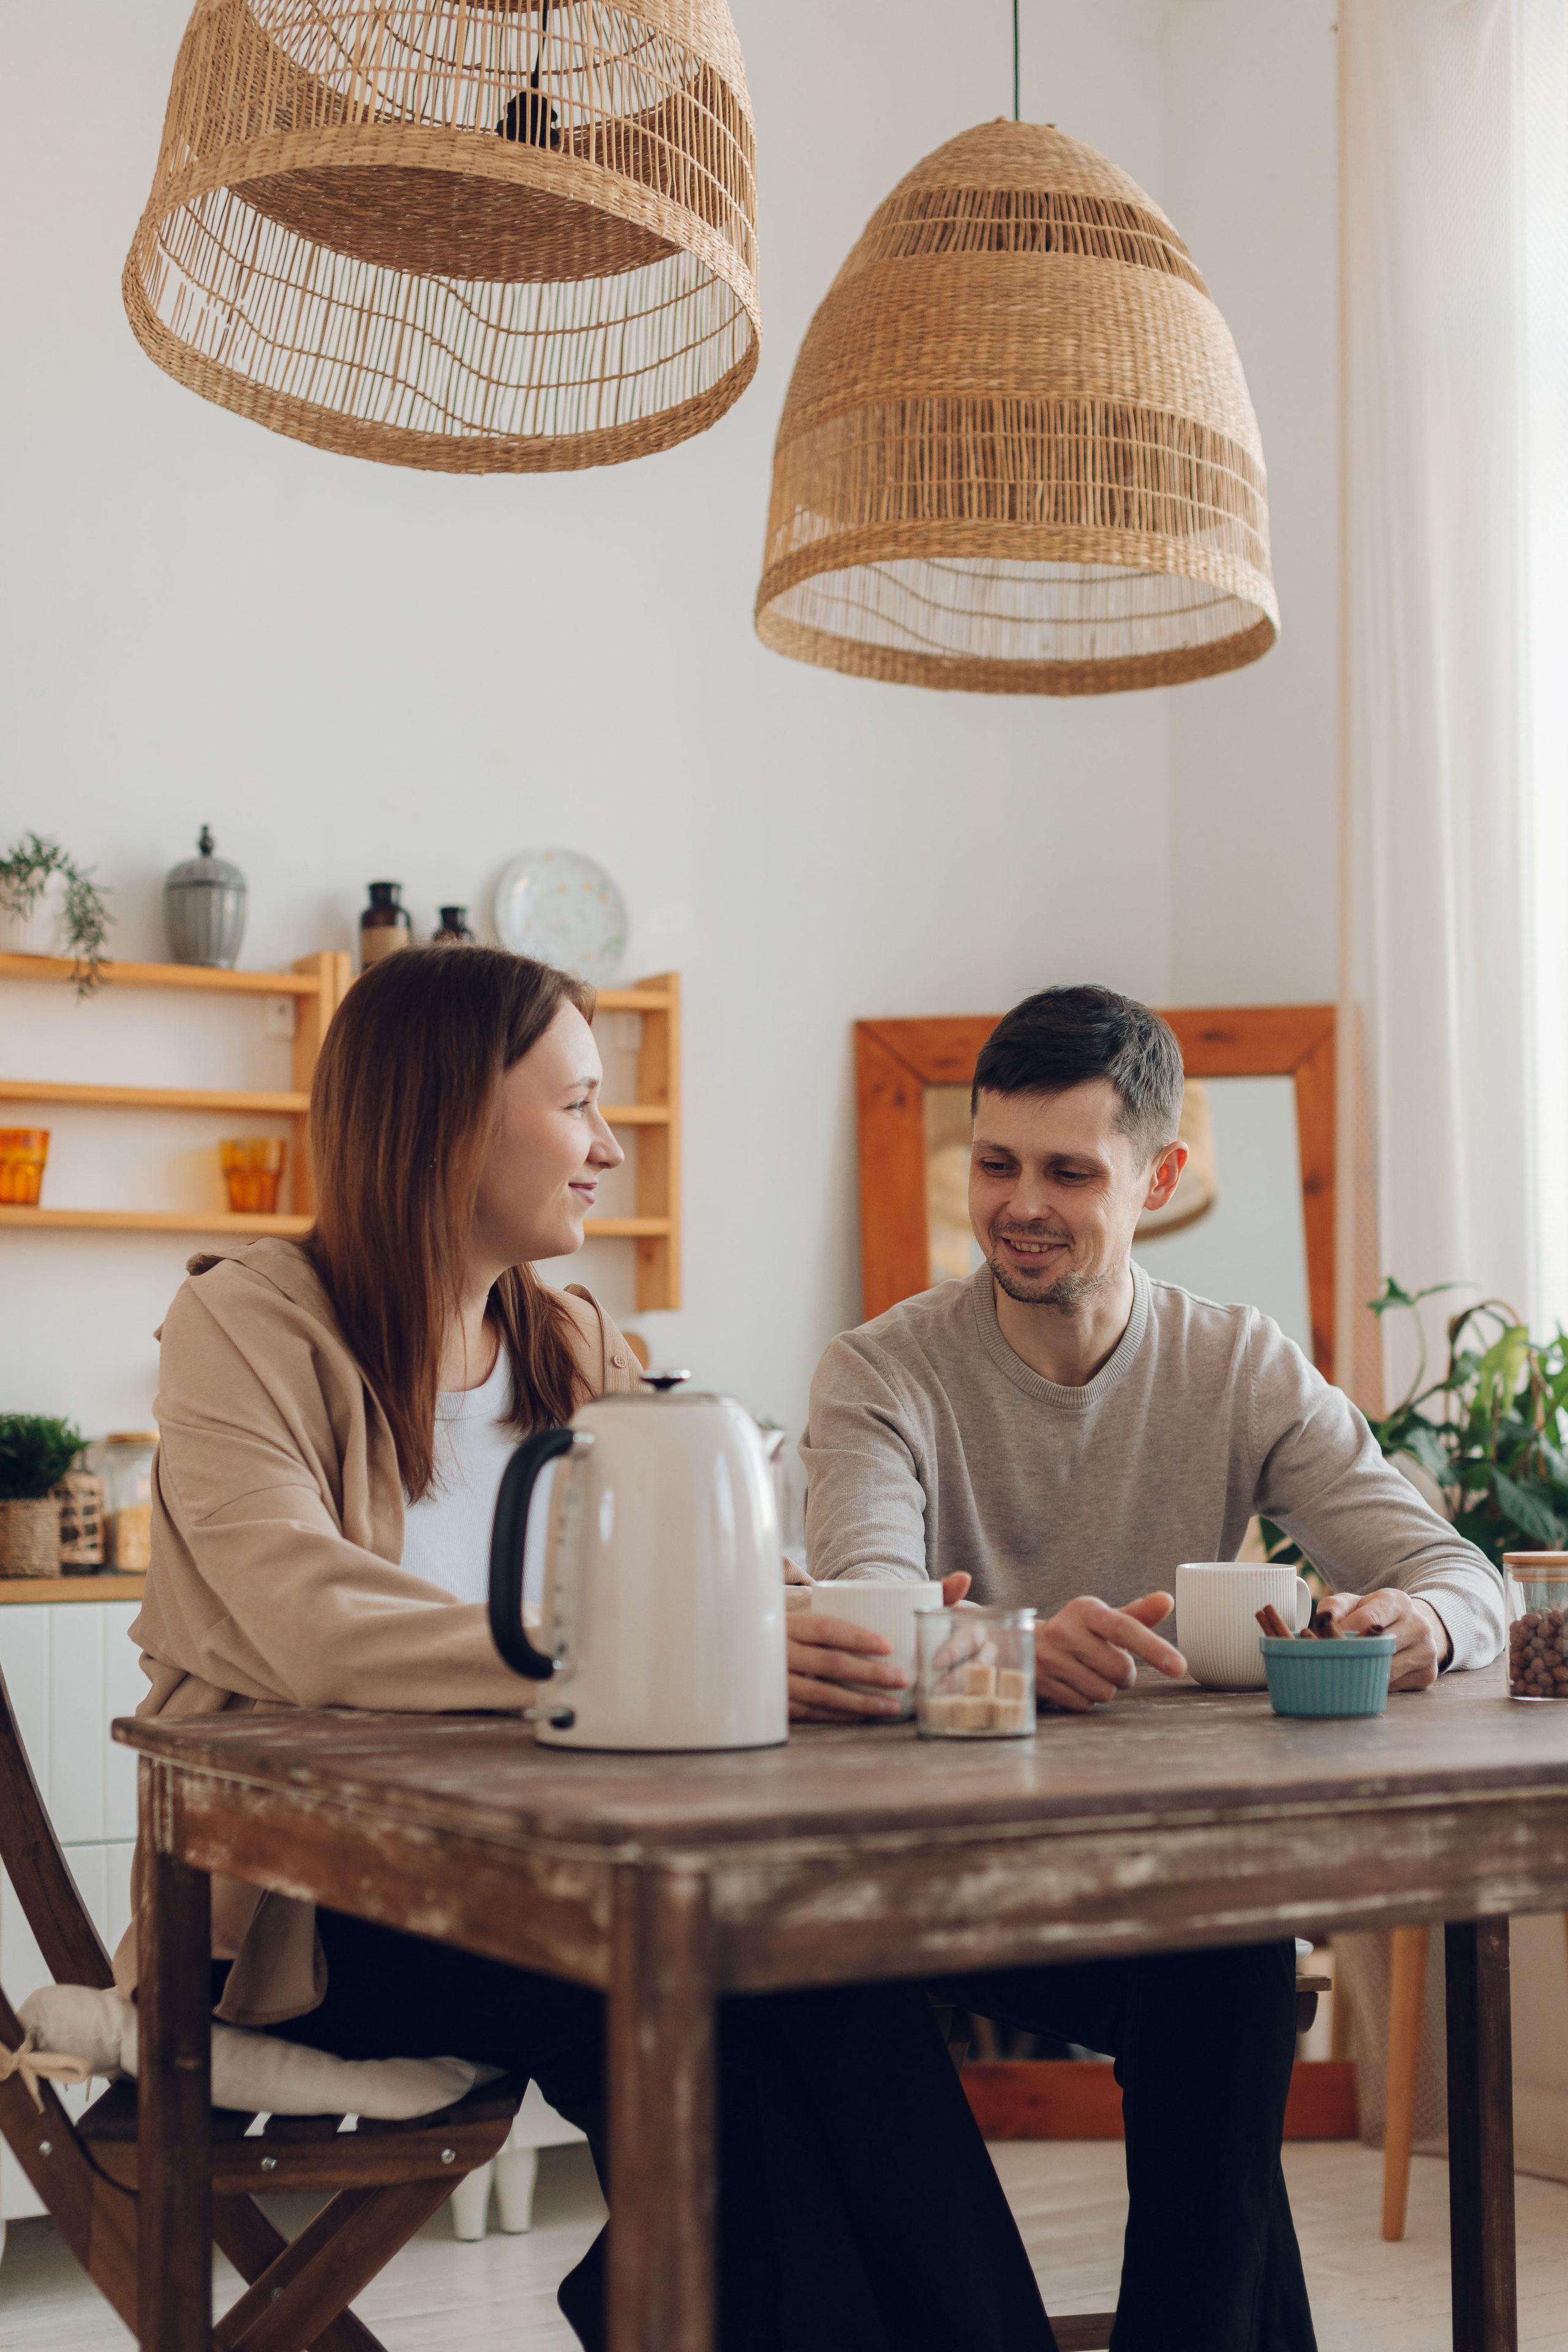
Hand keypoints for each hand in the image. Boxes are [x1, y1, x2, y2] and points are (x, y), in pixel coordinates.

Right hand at [787, 1574, 971, 1722]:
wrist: (764, 1644)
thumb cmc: (825, 1624)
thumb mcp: (843, 1606)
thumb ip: (909, 1591)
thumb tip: (964, 1579)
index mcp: (796, 1620)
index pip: (827, 1627)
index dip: (857, 1637)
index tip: (889, 1646)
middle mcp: (783, 1648)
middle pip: (829, 1663)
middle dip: (869, 1675)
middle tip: (903, 1680)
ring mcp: (778, 1678)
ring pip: (822, 1693)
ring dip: (860, 1703)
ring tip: (893, 1707)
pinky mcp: (779, 1704)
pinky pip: (811, 1714)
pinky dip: (840, 1716)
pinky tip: (864, 1718)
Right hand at [1035, 1592, 1186, 1712]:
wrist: (1024, 1645)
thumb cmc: (1076, 1632)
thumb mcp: (1103, 1619)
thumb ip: (1137, 1614)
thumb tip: (1167, 1600)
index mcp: (1085, 1610)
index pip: (1125, 1628)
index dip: (1154, 1648)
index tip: (1180, 1666)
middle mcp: (1064, 1631)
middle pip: (1120, 1669)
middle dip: (1123, 1673)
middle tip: (1108, 1663)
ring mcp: (1049, 1659)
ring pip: (1103, 1691)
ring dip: (1105, 1687)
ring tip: (1089, 1672)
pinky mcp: (1041, 1684)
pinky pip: (1084, 1704)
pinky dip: (1086, 1698)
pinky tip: (1073, 1683)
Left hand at [1314, 1588, 1450, 1688]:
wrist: (1411, 1626)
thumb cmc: (1376, 1615)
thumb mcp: (1355, 1603)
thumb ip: (1335, 1606)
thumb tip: (1323, 1621)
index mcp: (1398, 1602)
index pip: (1367, 1621)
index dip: (1342, 1634)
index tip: (1322, 1643)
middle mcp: (1418, 1625)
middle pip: (1379, 1648)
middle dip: (1351, 1655)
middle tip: (1329, 1660)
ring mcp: (1426, 1651)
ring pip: (1386, 1670)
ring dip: (1362, 1672)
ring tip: (1343, 1669)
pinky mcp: (1428, 1674)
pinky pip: (1395, 1686)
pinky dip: (1376, 1685)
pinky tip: (1365, 1676)